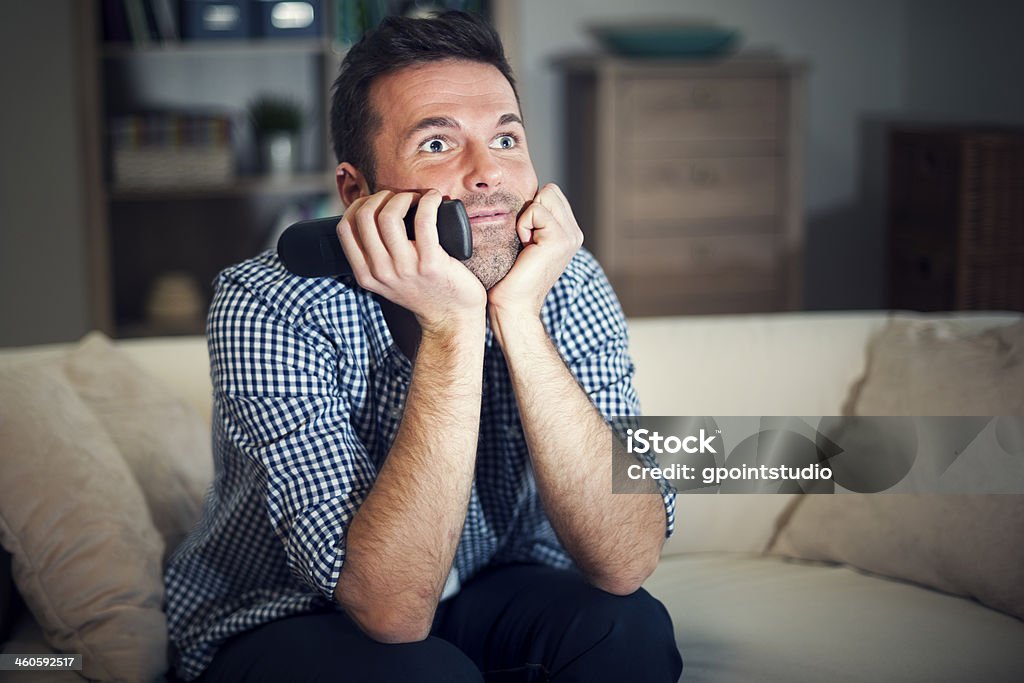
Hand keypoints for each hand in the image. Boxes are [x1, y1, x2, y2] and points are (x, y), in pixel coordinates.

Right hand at [336, 189, 485, 332]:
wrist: (451, 318)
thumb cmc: (423, 292)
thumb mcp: (387, 280)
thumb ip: (374, 258)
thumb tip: (370, 216)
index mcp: (366, 275)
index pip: (345, 228)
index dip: (359, 205)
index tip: (377, 202)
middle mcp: (381, 272)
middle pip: (364, 216)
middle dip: (380, 197)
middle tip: (399, 198)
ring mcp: (405, 268)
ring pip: (388, 215)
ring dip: (402, 197)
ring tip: (416, 198)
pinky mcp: (431, 263)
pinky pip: (424, 220)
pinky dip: (428, 201)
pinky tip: (433, 199)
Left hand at [488, 183, 583, 319]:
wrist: (514, 306)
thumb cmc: (510, 277)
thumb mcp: (525, 241)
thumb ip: (532, 219)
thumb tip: (520, 196)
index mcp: (568, 232)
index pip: (550, 194)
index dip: (531, 208)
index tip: (524, 238)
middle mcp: (574, 233)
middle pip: (550, 190)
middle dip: (531, 209)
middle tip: (524, 240)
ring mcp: (570, 236)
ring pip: (545, 195)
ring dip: (526, 217)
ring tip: (525, 244)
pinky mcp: (560, 238)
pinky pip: (535, 209)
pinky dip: (522, 225)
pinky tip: (524, 248)